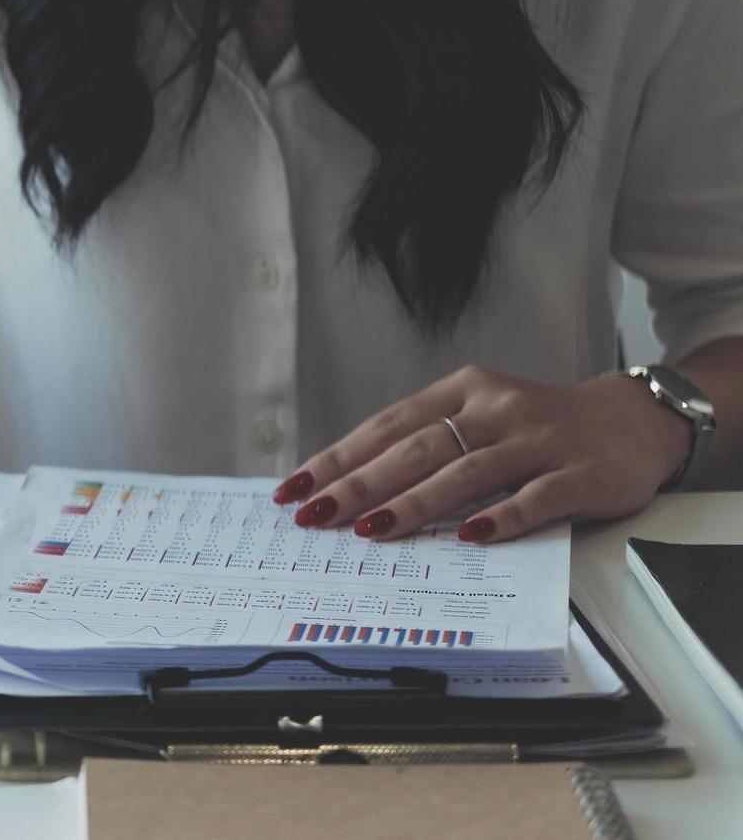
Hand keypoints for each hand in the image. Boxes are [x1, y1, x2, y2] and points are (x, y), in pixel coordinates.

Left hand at [275, 365, 689, 542]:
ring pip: (468, 472)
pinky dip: (501, 516)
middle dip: (360, 484)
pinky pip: (536, 497)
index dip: (339, 458)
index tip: (294, 488)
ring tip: (370, 530)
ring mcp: (540, 440)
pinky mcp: (581, 473)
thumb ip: (426, 443)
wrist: (634, 420)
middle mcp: (497, 409)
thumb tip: (350, 485)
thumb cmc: (536, 427)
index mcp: (463, 390)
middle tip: (316, 515)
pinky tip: (469, 537)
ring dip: (416, 503)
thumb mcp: (478, 417)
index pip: (388, 425)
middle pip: (418, 449)